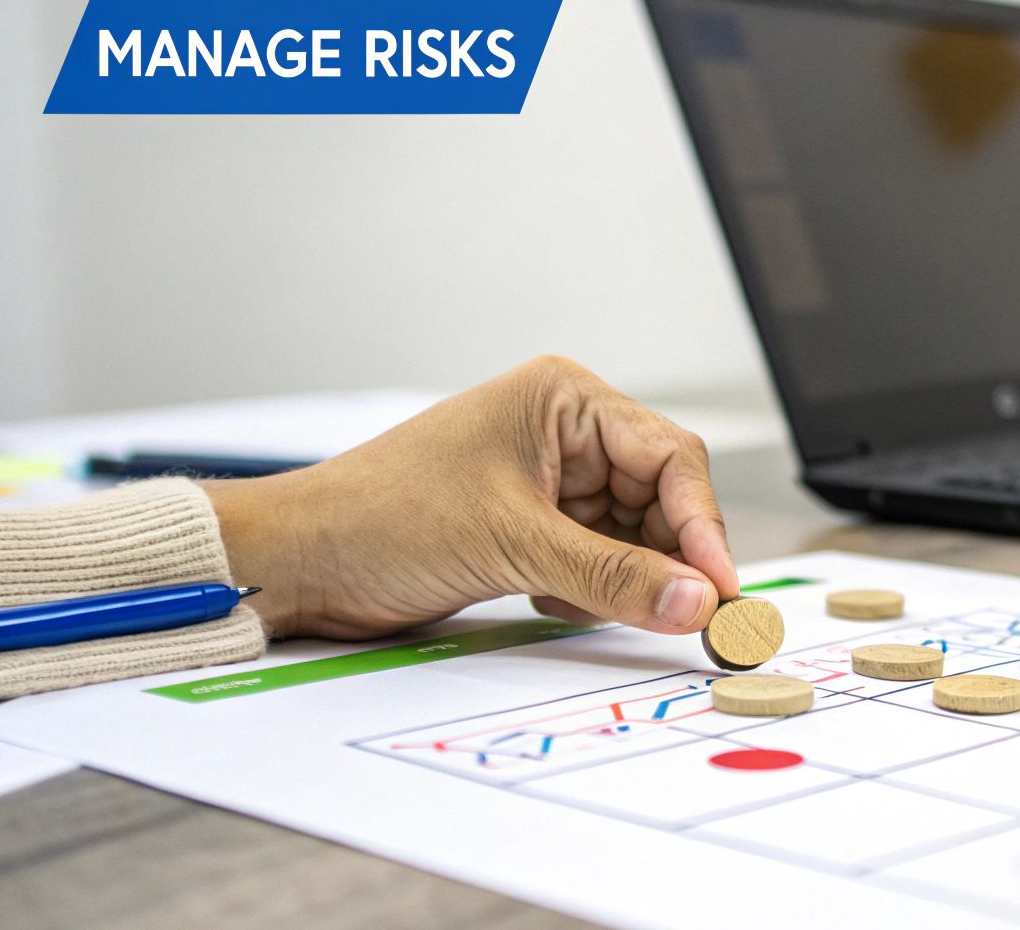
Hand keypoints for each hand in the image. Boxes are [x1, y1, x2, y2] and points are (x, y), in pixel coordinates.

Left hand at [203, 356, 738, 639]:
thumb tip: (697, 599)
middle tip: (688, 616)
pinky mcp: (534, 529)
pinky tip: (549, 603)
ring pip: (634, 539)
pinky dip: (592, 594)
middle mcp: (564, 434)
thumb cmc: (379, 517)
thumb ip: (612, 576)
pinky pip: (600, 565)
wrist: (298, 562)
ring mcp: (549, 483)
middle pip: (662, 500)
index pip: (669, 458)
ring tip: (575, 603)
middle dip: (668, 559)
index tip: (721, 587)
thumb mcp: (509, 544)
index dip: (702, 525)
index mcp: (564, 401)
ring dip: (624, 581)